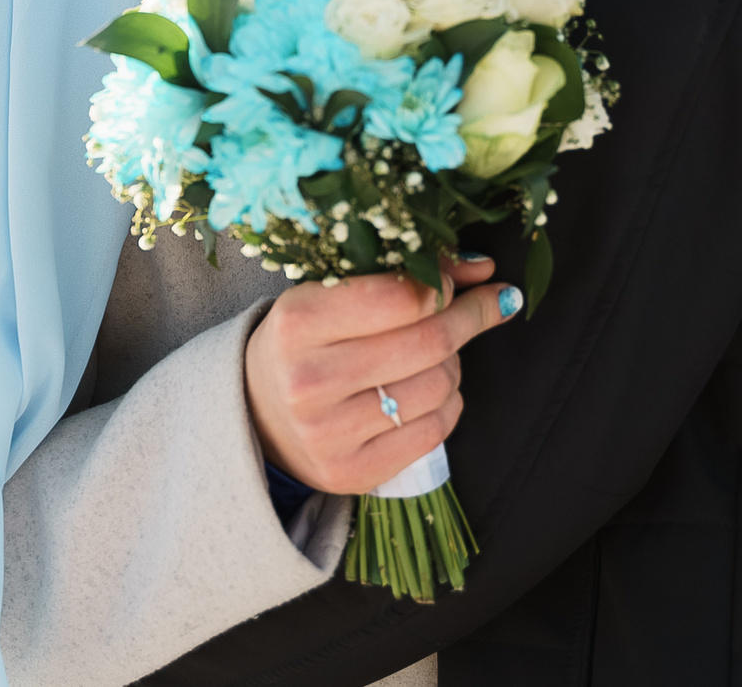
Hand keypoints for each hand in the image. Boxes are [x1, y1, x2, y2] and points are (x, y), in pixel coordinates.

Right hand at [244, 255, 517, 494]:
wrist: (257, 411)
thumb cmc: (304, 342)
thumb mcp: (331, 294)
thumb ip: (402, 275)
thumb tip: (482, 268)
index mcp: (298, 322)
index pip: (401, 297)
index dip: (441, 284)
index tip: (452, 281)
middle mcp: (308, 381)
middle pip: (429, 343)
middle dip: (469, 316)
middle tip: (484, 305)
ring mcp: (329, 434)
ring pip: (439, 387)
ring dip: (453, 364)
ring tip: (435, 355)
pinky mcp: (350, 473)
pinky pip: (435, 432)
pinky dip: (446, 405)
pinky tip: (426, 393)